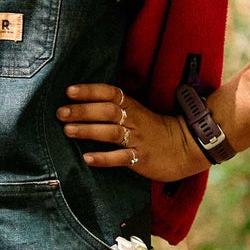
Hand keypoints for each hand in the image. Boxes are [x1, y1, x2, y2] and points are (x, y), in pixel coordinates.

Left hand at [57, 84, 208, 182]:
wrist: (189, 147)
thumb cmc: (157, 130)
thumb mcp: (139, 114)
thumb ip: (117, 109)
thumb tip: (84, 105)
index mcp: (133, 107)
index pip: (110, 93)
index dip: (90, 91)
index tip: (69, 91)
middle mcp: (134, 120)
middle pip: (107, 111)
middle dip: (82, 110)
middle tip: (60, 112)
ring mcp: (138, 139)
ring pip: (111, 132)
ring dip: (88, 130)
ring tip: (67, 130)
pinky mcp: (142, 158)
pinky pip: (121, 158)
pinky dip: (103, 158)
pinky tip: (87, 158)